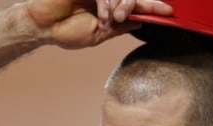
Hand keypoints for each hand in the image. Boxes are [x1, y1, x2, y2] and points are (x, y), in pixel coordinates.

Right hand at [26, 0, 171, 48]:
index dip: (153, 7)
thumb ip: (119, 28)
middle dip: (133, 7)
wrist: (43, 27)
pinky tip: (102, 17)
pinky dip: (107, 4)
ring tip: (109, 20)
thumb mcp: (99, 35)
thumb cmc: (66, 31)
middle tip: (121, 19)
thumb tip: (139, 24)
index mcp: (110, 8)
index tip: (169, 12)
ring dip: (119, 7)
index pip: (136, 5)